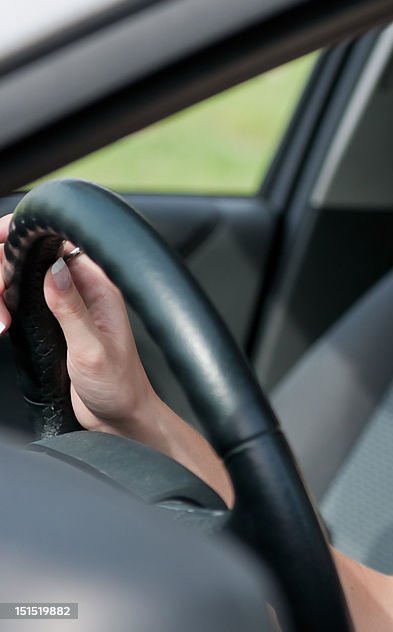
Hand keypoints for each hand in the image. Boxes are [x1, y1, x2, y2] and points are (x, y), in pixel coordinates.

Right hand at [0, 213, 162, 433]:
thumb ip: (71, 309)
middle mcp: (84, 290)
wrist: (121, 416)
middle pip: (33, 256)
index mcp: (101, 287)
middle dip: (5, 267)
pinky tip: (1, 323)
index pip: (62, 242)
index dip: (29, 234)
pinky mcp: (52, 322)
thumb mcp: (93, 349)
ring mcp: (66, 305)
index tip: (1, 237)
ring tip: (0, 319)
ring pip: (22, 277)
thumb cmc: (119, 385)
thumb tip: (52, 269)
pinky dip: (3, 306)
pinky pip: (21, 301)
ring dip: (0, 290)